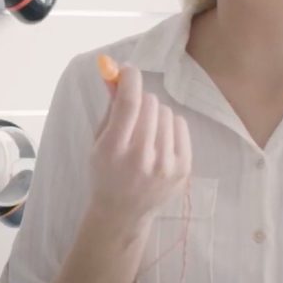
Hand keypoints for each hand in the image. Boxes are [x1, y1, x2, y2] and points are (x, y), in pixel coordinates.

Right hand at [88, 56, 192, 228]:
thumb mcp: (99, 142)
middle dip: (141, 101)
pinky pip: (180, 124)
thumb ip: (110, 108)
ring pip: (166, 112)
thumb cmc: (106, 173)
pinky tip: (160, 140)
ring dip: (155, 114)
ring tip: (147, 131)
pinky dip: (169, 126)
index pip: (128, 104)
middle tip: (134, 112)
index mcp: (114, 150)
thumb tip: (117, 73)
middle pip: (150, 104)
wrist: (123, 213)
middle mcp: (141, 158)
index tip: (129, 70)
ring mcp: (165, 166)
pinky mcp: (183, 169)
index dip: (130, 79)